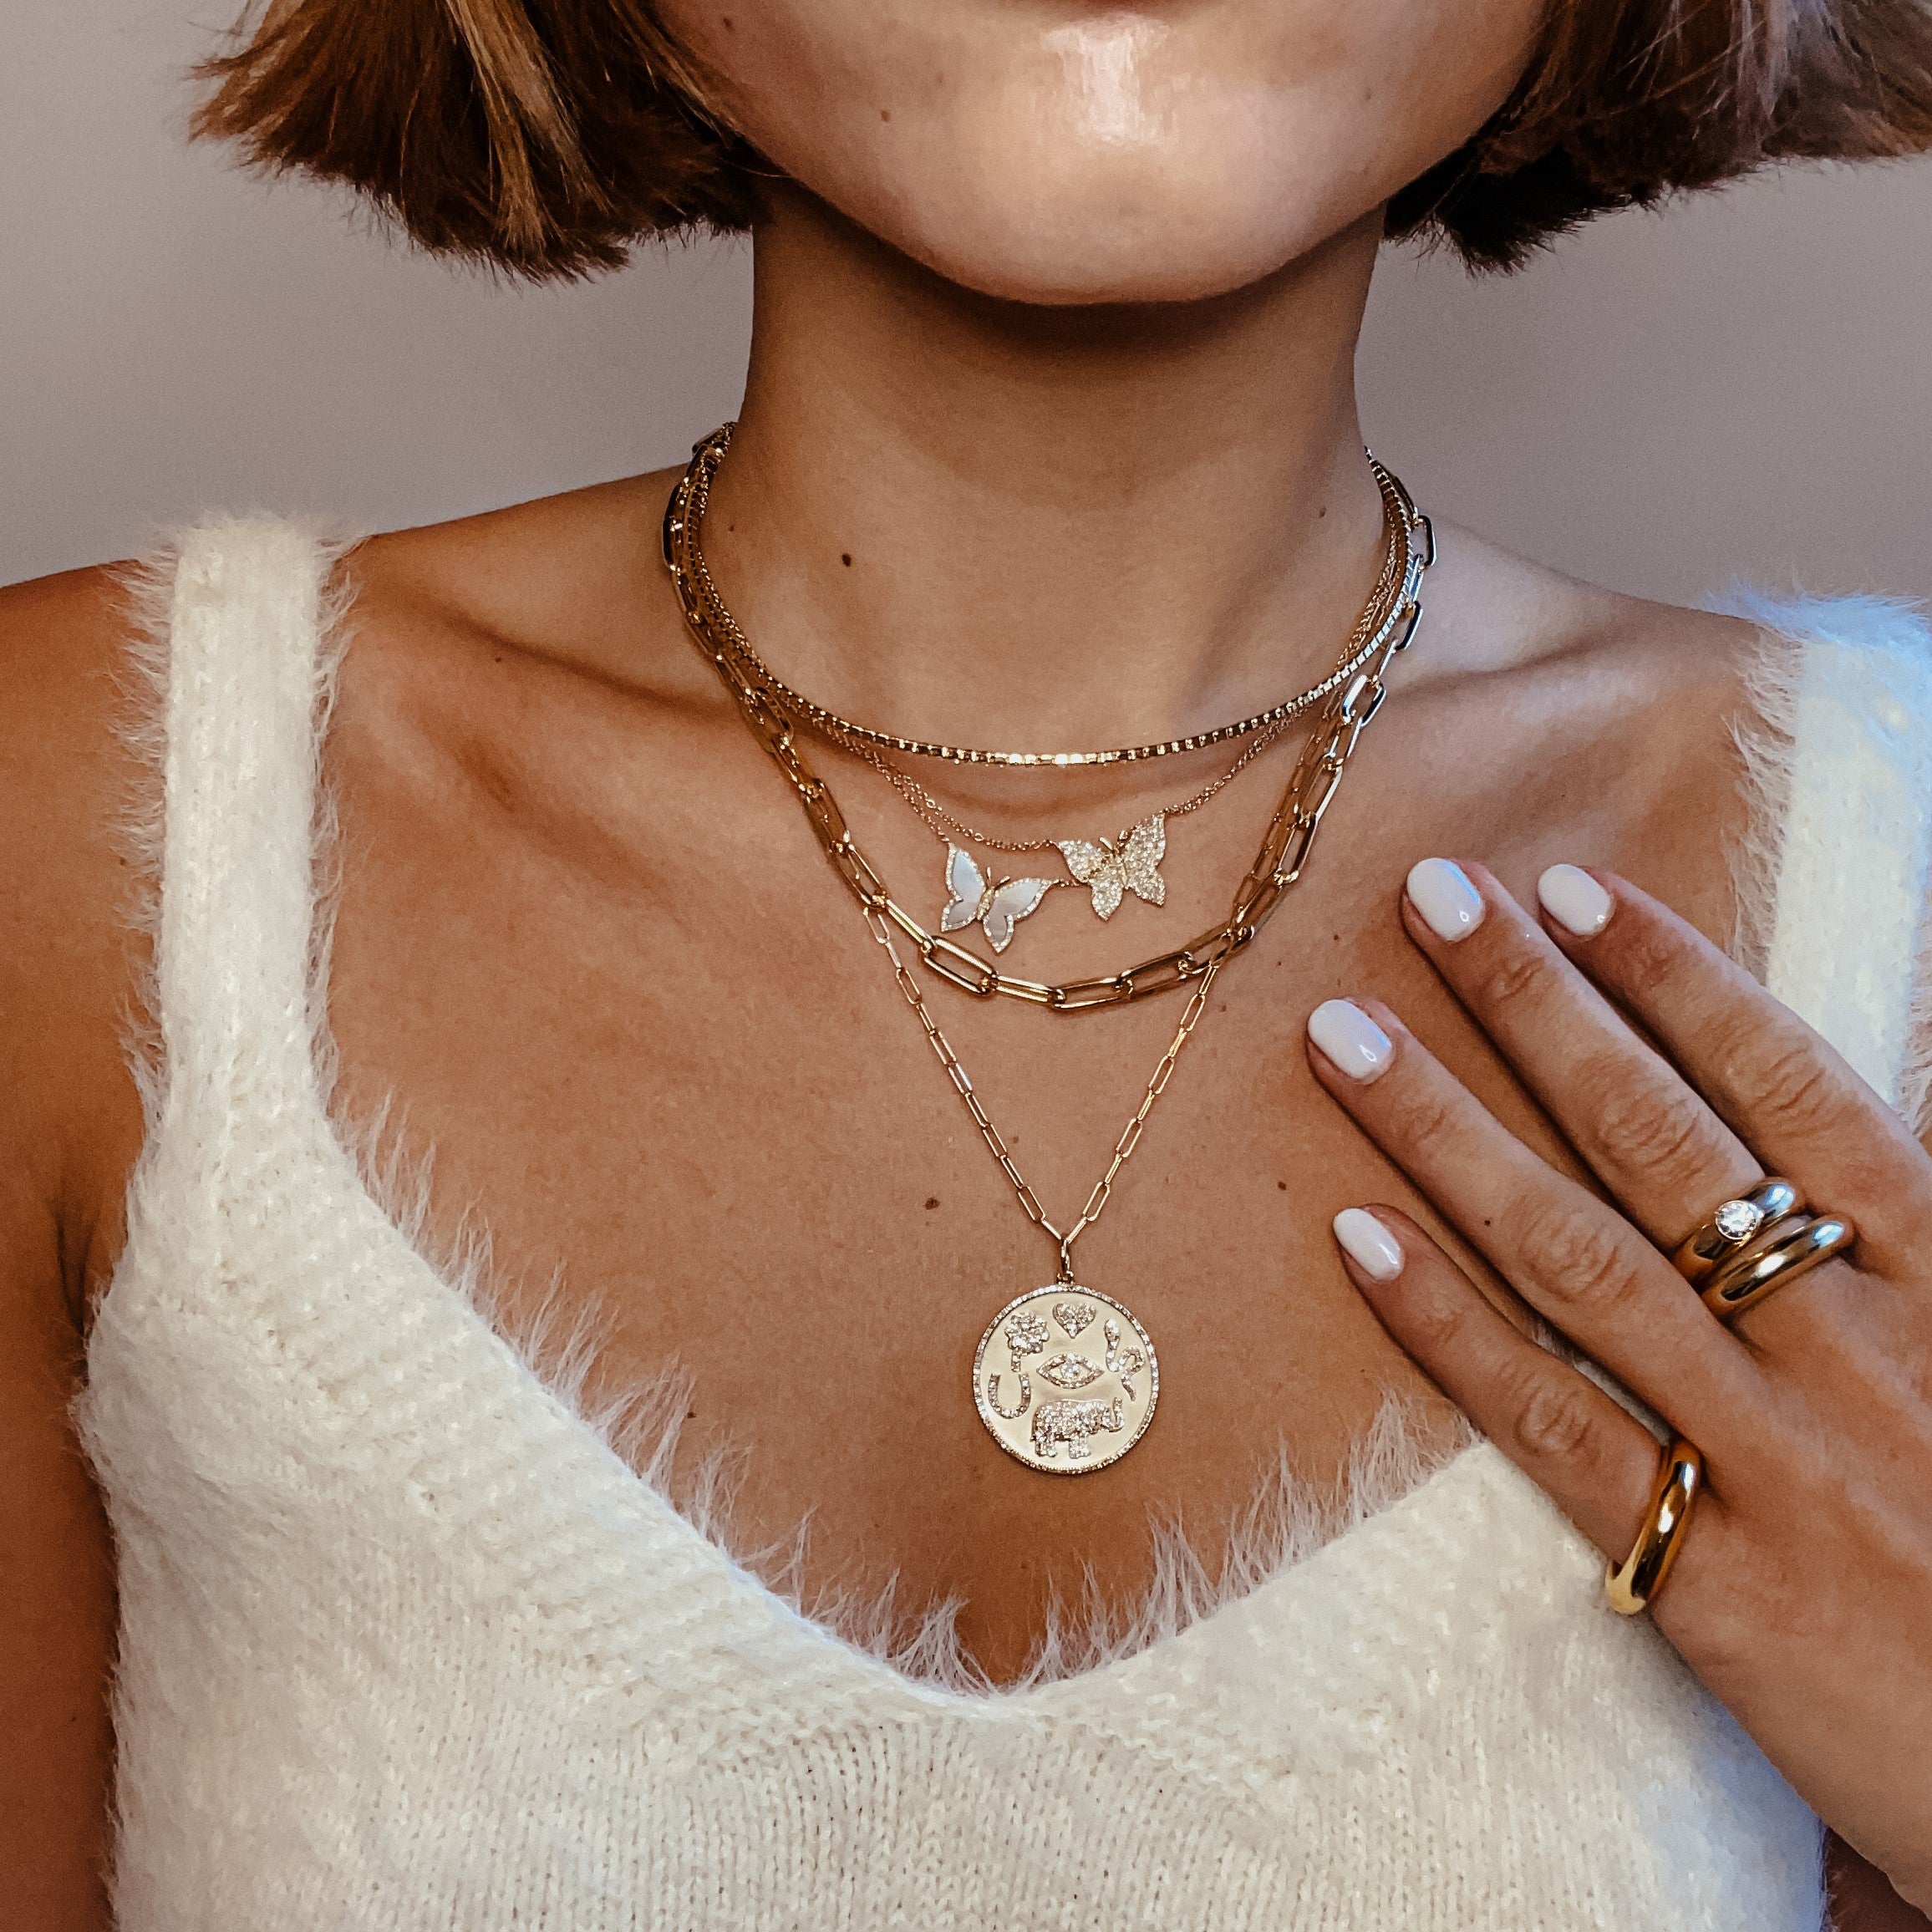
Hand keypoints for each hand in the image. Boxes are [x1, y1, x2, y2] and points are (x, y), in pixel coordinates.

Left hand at [1304, 859, 1931, 1914]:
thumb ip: (1899, 1230)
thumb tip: (1809, 1108)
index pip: (1792, 1088)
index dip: (1678, 978)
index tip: (1574, 887)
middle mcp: (1854, 1347)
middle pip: (1664, 1142)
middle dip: (1538, 1006)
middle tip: (1430, 898)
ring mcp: (1777, 1462)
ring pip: (1582, 1261)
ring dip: (1450, 1135)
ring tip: (1343, 1038)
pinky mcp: (1714, 1582)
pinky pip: (1554, 1430)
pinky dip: (1449, 1328)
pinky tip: (1356, 1236)